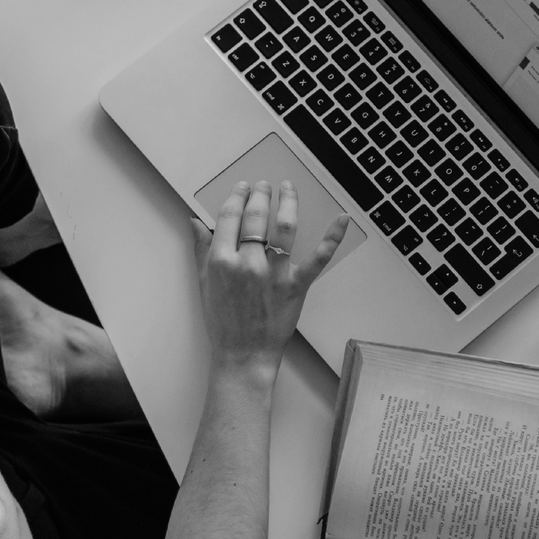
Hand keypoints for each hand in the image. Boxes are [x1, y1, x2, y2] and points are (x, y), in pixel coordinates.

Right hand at [190, 179, 347, 370]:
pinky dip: (332, 237)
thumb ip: (201, 249)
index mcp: (222, 261)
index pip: (229, 216)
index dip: (236, 196)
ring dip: (287, 202)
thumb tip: (195, 221)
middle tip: (264, 184)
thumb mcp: (204, 283)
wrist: (243, 353)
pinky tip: (342, 218)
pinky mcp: (297, 286)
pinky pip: (318, 257)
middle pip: (256, 216)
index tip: (242, 187)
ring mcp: (274, 274)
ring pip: (284, 227)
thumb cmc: (222, 322)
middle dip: (261, 194)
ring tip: (287, 188)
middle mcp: (248, 263)